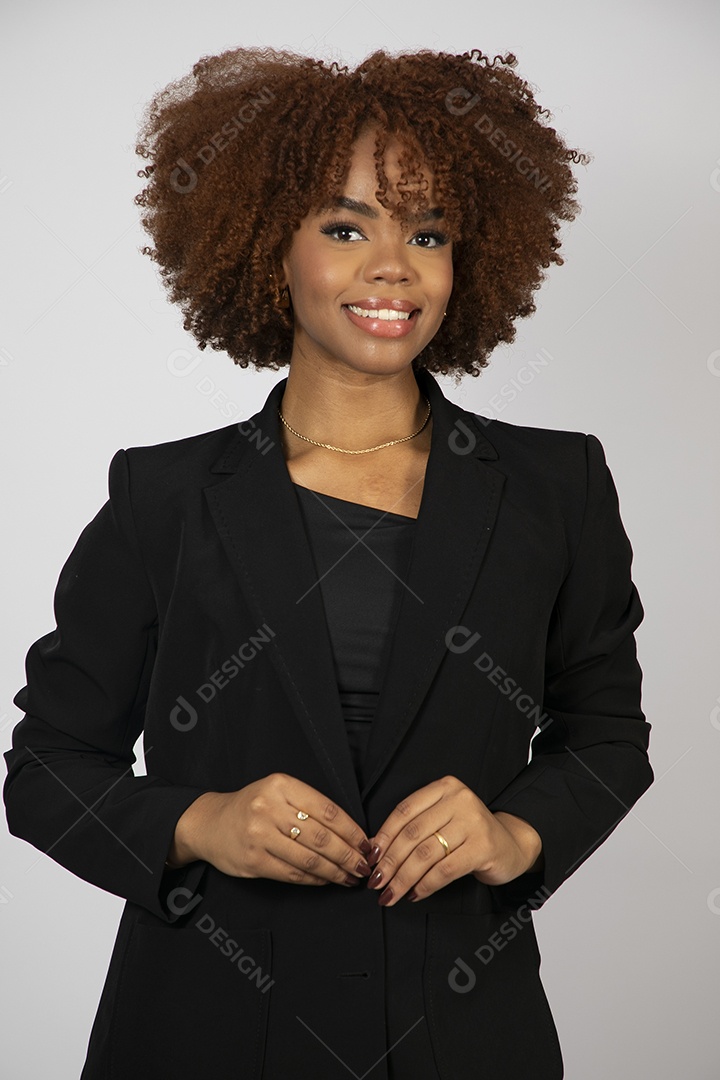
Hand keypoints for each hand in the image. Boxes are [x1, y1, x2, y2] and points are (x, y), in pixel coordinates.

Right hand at [166, 773, 372, 887]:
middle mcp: (269, 808)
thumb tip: (351, 832)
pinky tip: (326, 880)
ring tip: (351, 877)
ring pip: (310, 858)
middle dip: (349, 855)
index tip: (366, 843)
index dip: (352, 830)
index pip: (328, 810)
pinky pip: (293, 873)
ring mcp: (260, 836)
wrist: (210, 823)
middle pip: (322, 837)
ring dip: (336, 871)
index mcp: (281, 785)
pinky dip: (315, 879)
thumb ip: (309, 806)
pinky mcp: (254, 861)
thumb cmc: (252, 806)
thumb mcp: (278, 792)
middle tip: (365, 866)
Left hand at [365, 775, 542, 906]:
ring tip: (391, 893)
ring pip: (425, 854)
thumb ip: (414, 827)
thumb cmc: (469, 834)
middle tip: (377, 882)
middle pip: (412, 834)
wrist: (511, 845)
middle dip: (390, 862)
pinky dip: (425, 885)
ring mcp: (473, 822)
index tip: (370, 858)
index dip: (384, 836)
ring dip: (403, 878)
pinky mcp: (483, 847)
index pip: (404, 810)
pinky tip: (415, 894)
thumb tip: (375, 849)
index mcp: (445, 787)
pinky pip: (444, 870)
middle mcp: (459, 799)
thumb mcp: (442, 820)